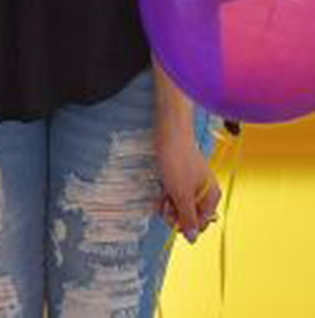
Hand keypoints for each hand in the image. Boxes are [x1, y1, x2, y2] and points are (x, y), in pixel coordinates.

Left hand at [155, 105, 219, 242]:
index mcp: (211, 197)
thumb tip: (192, 239)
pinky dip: (168, 194)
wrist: (169, 134)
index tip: (171, 222)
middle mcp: (205, 191)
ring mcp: (193, 182)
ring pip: (181, 202)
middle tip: (164, 208)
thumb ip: (188, 217)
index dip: (186, 225)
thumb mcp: (182, 194)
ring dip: (170, 205)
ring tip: (161, 199)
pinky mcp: (181, 174)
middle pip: (191, 213)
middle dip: (176, 214)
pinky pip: (176, 191)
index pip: (201, 222)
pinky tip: (160, 194)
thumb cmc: (178, 162)